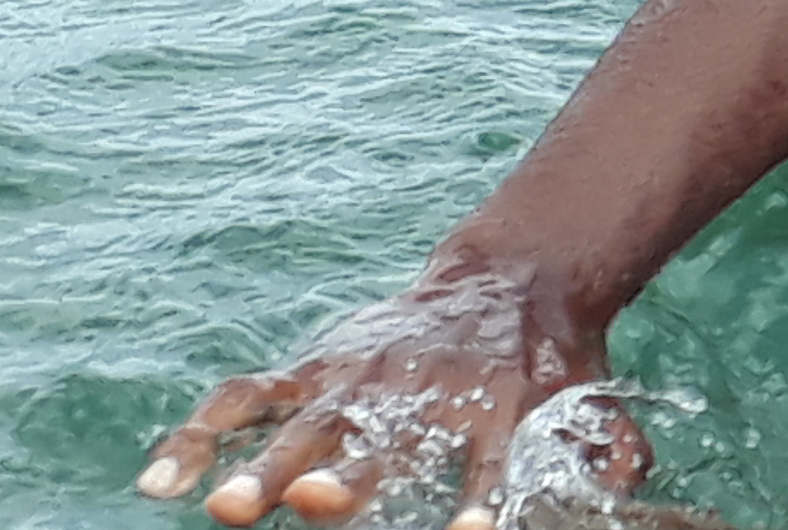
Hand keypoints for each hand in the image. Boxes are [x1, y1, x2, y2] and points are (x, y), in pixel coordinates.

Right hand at [135, 265, 643, 527]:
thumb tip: (626, 482)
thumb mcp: (593, 402)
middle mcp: (423, 393)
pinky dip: (200, 432)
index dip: (480, 504)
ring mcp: (360, 376)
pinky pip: (247, 396)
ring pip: (303, 420)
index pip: (491, 467)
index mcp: (498, 410)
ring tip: (224, 508)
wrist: (514, 280)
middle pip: (379, 443)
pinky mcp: (317, 365)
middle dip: (342, 480)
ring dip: (262, 464)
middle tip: (305, 508)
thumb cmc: (549, 366)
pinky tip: (160, 479)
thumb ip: (610, 451)